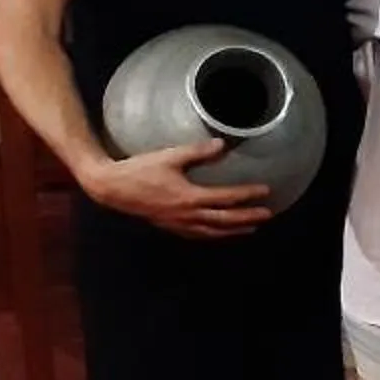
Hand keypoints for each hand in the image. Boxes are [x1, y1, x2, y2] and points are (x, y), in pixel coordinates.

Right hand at [79, 140, 270, 238]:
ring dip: (233, 231)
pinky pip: (197, 235)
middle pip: (225, 220)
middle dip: (247, 218)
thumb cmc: (140, 170)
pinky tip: (218, 232)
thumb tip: (223, 144)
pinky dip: (213, 234)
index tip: (265, 191)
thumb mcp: (170, 157)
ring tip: (251, 229)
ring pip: (212, 231)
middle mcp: (187, 215)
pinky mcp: (169, 226)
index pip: (226, 198)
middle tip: (267, 215)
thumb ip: (197, 152)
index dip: (247, 195)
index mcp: (190, 197)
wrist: (112, 188)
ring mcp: (178, 224)